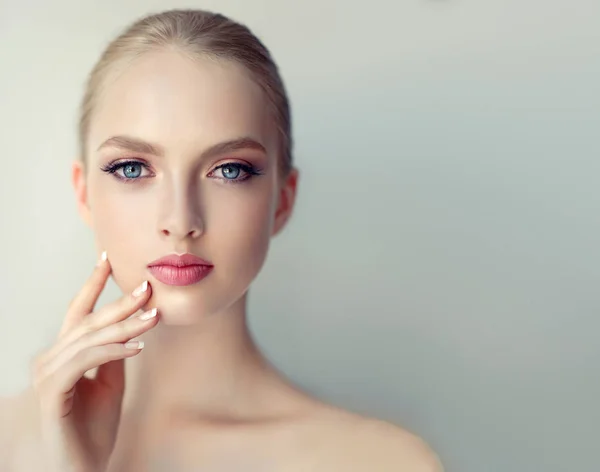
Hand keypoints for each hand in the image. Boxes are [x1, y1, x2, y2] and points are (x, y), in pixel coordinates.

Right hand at [30, 252, 158, 471]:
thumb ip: (115, 353)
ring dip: (124, 325)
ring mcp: (49, 376)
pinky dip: (112, 350)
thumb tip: (131, 325)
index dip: (93, 284)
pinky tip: (138, 347)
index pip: (79, 312)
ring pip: (89, 338)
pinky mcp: (53, 394)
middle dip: (120, 302)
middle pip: (89, 321)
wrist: (80, 470)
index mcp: (65, 354)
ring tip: (153, 316)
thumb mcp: (111, 383)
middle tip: (148, 286)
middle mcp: (52, 359)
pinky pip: (85, 361)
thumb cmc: (93, 429)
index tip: (108, 258)